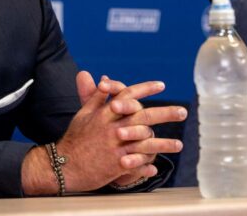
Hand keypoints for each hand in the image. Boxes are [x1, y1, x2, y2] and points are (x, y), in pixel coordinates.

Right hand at [22, 71, 185, 194]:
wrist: (64, 165)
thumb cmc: (74, 138)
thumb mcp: (83, 114)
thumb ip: (96, 96)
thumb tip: (105, 78)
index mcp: (104, 113)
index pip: (127, 95)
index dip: (145, 88)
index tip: (161, 85)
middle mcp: (112, 128)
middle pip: (144, 116)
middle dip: (166, 113)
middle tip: (183, 111)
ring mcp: (116, 147)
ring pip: (146, 143)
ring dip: (164, 144)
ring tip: (179, 144)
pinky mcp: (117, 165)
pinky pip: (138, 165)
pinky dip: (147, 166)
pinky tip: (155, 167)